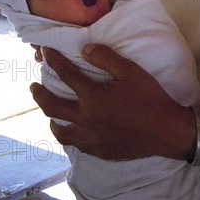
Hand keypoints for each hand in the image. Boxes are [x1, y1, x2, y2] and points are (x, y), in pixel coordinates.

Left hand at [30, 44, 195, 160]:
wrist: (166, 131)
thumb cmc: (150, 98)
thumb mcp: (131, 71)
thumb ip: (106, 58)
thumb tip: (86, 49)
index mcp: (93, 97)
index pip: (67, 75)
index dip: (54, 61)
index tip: (45, 52)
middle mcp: (86, 118)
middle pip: (53, 106)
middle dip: (40, 94)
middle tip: (33, 87)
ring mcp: (91, 137)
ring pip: (61, 131)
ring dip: (51, 118)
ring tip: (50, 112)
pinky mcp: (99, 150)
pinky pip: (75, 144)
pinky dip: (68, 135)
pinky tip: (72, 131)